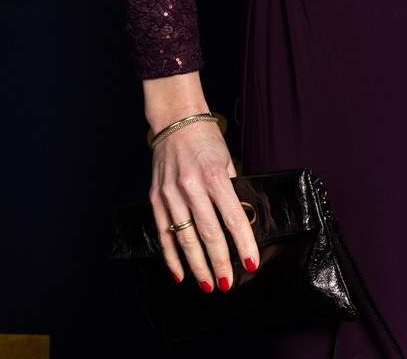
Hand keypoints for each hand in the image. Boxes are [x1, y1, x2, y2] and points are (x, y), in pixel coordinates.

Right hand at [150, 117, 259, 292]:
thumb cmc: (207, 141)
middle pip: (209, 234)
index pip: (233, 219)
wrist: (176, 121)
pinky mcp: (156, 198)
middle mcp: (192, 186)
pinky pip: (164, 233)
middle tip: (227, 284)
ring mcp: (171, 194)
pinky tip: (179, 273)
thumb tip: (243, 221)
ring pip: (185, 238)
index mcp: (215, 176)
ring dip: (197, 266)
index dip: (243, 245)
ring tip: (207, 285)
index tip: (251, 264)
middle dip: (219, 263)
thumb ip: (233, 190)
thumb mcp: (227, 161)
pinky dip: (171, 256)